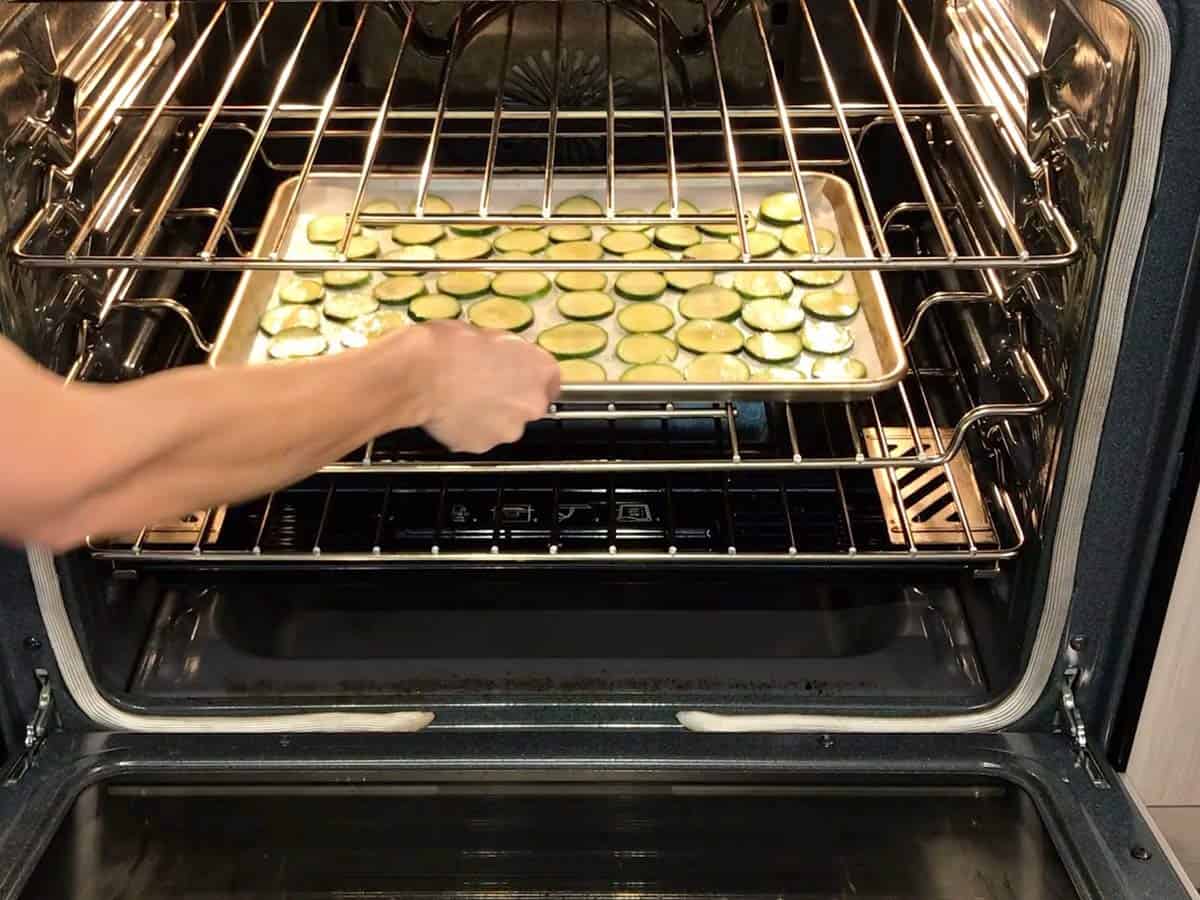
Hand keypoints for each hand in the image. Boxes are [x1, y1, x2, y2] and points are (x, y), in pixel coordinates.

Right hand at [404, 320, 559, 452]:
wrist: (418, 374)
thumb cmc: (449, 345)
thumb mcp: (487, 334)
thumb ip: (506, 353)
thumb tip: (500, 357)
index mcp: (540, 370)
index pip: (549, 380)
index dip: (528, 378)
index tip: (514, 376)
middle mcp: (532, 404)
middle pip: (528, 405)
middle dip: (508, 398)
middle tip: (481, 385)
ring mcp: (508, 430)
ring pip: (503, 424)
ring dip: (488, 415)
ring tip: (461, 398)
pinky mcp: (482, 446)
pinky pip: (478, 437)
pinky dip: (467, 428)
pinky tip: (450, 412)